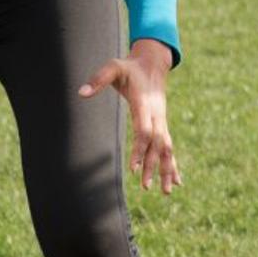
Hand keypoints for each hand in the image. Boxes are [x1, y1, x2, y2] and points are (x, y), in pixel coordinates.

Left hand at [83, 37, 181, 193]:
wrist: (153, 64)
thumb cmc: (129, 67)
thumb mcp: (113, 67)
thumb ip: (98, 79)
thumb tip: (81, 93)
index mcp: (144, 104)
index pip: (144, 130)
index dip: (140, 149)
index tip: (134, 168)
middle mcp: (157, 115)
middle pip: (157, 144)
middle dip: (153, 166)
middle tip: (145, 187)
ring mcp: (162, 121)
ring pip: (167, 148)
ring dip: (167, 170)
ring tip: (167, 192)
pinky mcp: (162, 126)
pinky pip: (169, 147)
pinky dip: (173, 164)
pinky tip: (176, 181)